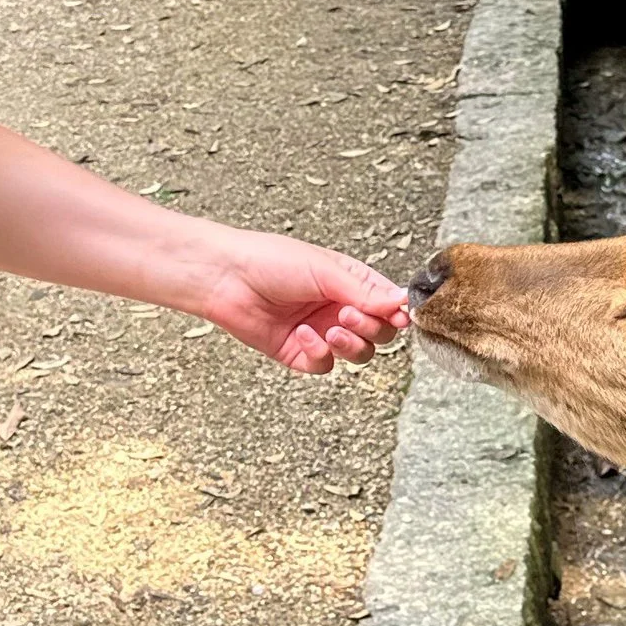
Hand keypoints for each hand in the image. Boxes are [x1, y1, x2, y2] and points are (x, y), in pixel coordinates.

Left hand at [190, 228, 409, 374]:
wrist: (225, 278)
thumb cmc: (270, 260)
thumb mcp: (325, 269)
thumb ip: (364, 290)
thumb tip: (401, 302)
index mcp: (350, 283)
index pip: (387, 304)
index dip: (395, 314)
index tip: (399, 317)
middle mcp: (338, 308)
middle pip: (379, 334)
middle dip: (371, 329)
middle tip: (347, 316)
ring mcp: (320, 332)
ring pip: (357, 354)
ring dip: (350, 345)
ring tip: (330, 331)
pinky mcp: (298, 352)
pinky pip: (324, 365)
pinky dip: (318, 354)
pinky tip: (301, 335)